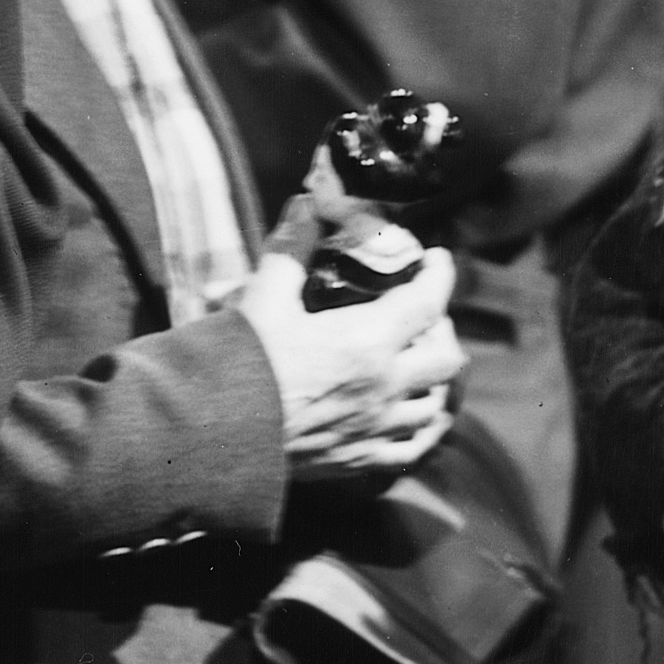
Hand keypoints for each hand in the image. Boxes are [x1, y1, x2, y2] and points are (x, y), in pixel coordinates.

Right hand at [233, 240, 460, 481]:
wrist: (217, 434)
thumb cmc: (240, 363)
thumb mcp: (263, 297)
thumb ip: (291, 249)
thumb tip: (307, 204)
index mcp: (367, 341)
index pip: (427, 301)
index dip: (439, 274)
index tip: (435, 259)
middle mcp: (384, 386)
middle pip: (446, 358)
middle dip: (443, 330)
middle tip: (423, 315)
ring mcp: (377, 427)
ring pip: (436, 404)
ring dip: (435, 379)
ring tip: (419, 363)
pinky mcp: (362, 459)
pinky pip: (413, 447)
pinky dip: (422, 428)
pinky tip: (413, 417)